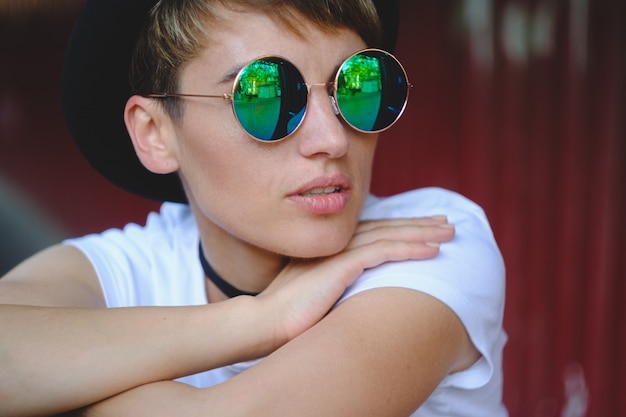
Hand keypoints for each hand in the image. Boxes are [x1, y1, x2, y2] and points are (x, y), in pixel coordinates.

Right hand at [256, 216, 453, 346]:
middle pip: (384, 228)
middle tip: (446, 222)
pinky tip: (432, 250)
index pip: (371, 232)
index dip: (399, 227)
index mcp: (329, 249)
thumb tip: (360, 291)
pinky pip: (383, 252)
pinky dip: (409, 248)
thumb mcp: (315, 293)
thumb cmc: (287, 316)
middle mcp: (335, 245)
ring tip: (450, 231)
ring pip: (388, 235)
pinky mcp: (341, 265)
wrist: (264, 322)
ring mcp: (337, 253)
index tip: (424, 227)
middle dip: (418, 223)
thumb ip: (336, 284)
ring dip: (422, 232)